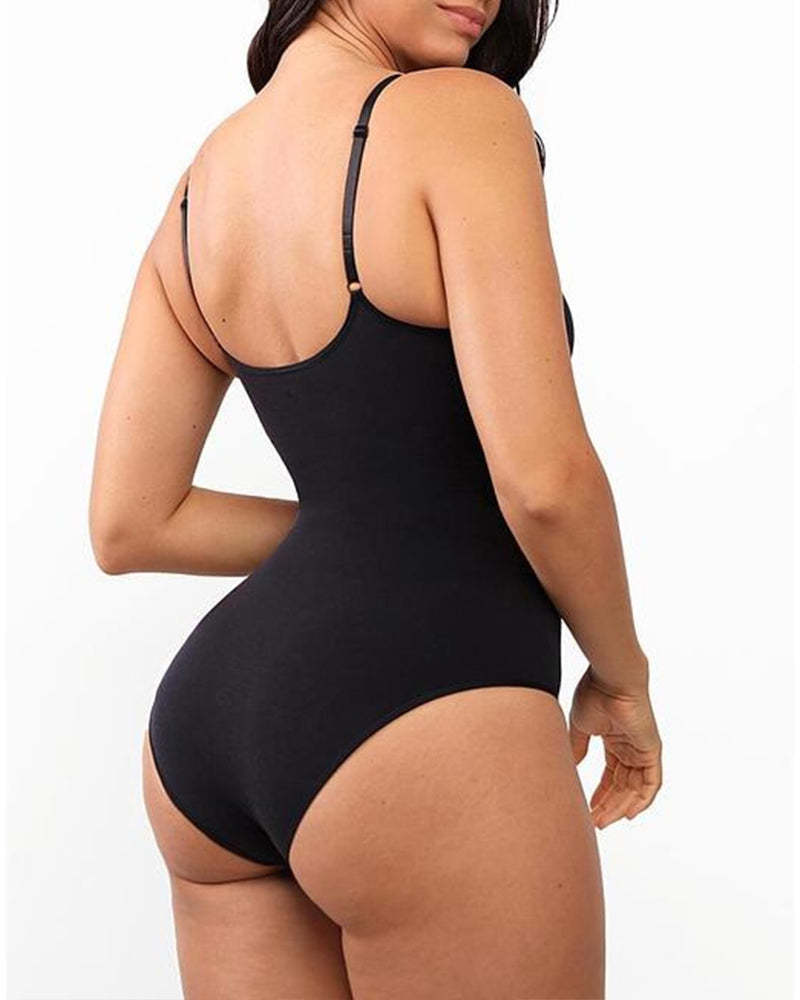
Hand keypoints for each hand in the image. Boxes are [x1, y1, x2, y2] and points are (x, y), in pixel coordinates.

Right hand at [568, 666, 662, 827]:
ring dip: (620, 807)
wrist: (611, 680)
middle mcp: (631, 747)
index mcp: (615, 740)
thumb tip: (571, 767)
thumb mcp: (580, 727)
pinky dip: (642, 801)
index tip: (588, 808)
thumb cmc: (595, 695)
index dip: (600, 794)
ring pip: (634, 789)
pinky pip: (651, 784)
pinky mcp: (651, 752)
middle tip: (594, 822)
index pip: (611, 775)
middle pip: (622, 786)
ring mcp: (642, 750)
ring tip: (603, 821)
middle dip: (608, 805)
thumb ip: (578, 748)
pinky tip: (628, 814)